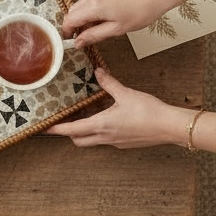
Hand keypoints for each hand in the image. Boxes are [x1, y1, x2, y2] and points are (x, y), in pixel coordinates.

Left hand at [47, 68, 188, 149]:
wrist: (170, 127)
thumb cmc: (149, 111)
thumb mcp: (126, 94)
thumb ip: (109, 83)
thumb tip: (98, 72)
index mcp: (102, 125)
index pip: (73, 130)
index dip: (57, 129)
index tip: (45, 128)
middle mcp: (106, 137)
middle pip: (79, 140)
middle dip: (69, 133)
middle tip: (64, 122)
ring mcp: (115, 143)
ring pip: (93, 141)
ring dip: (85, 133)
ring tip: (84, 118)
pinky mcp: (125, 143)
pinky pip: (106, 140)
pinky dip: (100, 132)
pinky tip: (106, 120)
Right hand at [61, 0, 185, 47]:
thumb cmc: (142, 10)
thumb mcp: (117, 29)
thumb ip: (94, 35)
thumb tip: (79, 42)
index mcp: (94, 6)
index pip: (69, 20)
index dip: (67, 31)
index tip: (70, 39)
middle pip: (72, 11)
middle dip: (75, 24)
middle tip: (85, 36)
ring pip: (80, 4)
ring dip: (83, 15)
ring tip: (99, 25)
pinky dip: (91, 7)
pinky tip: (105, 14)